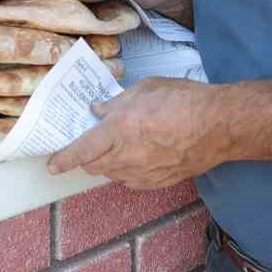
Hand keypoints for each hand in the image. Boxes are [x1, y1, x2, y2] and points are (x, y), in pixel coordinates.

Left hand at [46, 78, 220, 188]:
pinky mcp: (158, 182)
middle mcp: (127, 156)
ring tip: (120, 146)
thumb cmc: (184, 100)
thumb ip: (117, 103)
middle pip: (93, 166)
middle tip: (90, 144)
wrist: (219, 126)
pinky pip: (132, 180)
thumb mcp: (145, 89)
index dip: (63, 159)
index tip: (51, 165)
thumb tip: (98, 111)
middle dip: (86, 158)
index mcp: (120, 130)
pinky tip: (139, 156)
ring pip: (112, 175)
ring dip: (108, 163)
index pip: (81, 150)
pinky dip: (127, 170)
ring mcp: (143, 173)